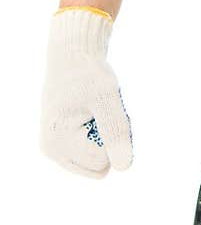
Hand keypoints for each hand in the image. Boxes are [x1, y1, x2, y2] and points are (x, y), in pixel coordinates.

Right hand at [39, 8, 132, 177]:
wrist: (72, 57)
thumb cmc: (89, 74)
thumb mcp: (107, 98)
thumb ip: (115, 132)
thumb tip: (124, 168)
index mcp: (57, 143)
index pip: (103, 160)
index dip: (114, 134)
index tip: (106, 108)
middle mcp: (52, 152)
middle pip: (100, 165)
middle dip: (109, 140)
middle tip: (102, 111)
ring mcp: (55, 150)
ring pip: (98, 162)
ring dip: (105, 138)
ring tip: (95, 113)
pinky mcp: (61, 146)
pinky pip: (93, 155)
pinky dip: (99, 136)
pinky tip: (90, 116)